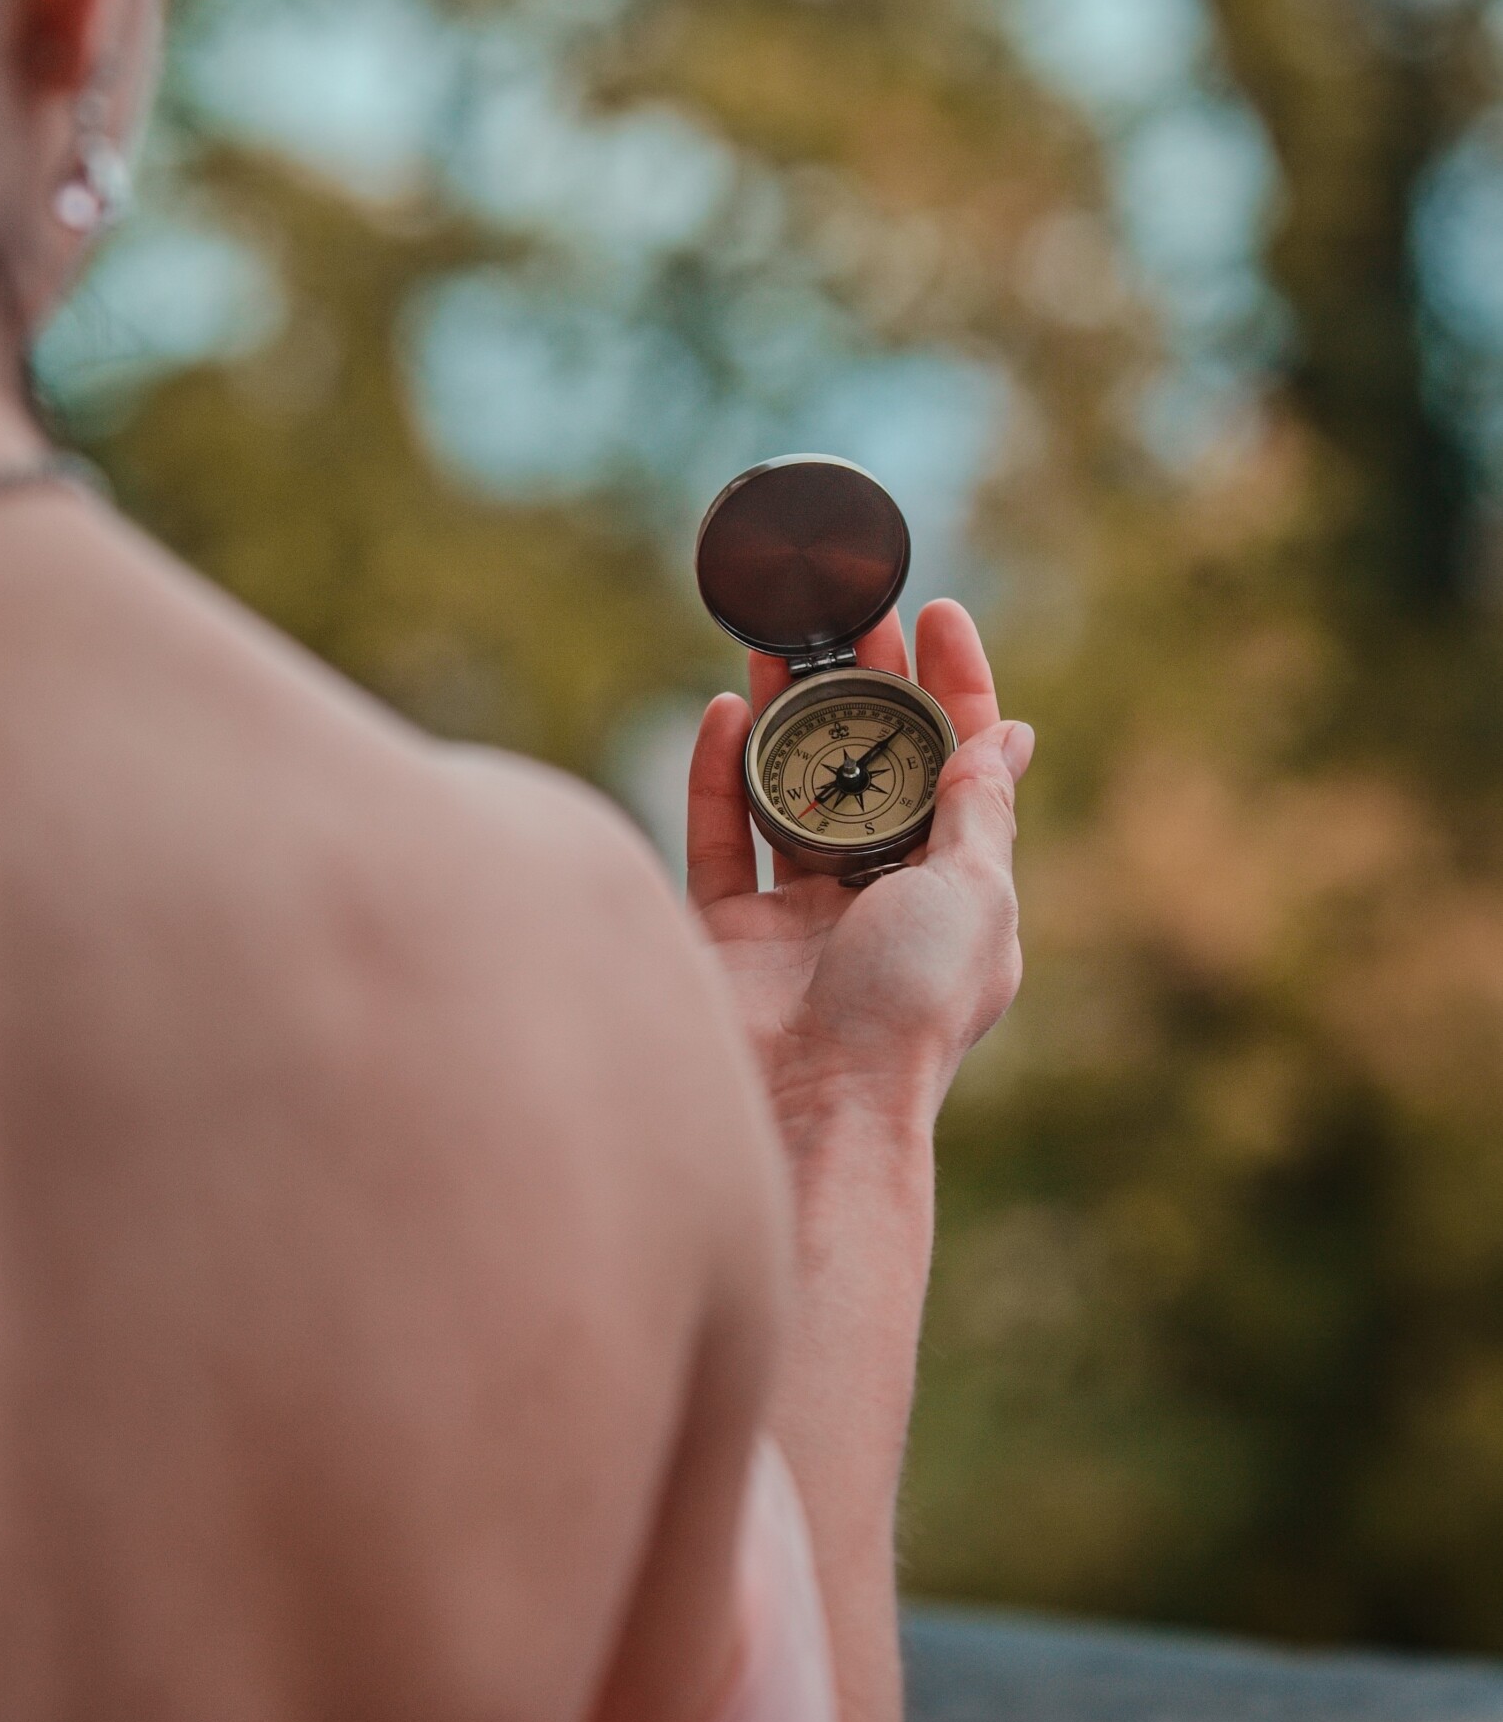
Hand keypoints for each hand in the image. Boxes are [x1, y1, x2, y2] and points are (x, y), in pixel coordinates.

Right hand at [687, 601, 1031, 1131]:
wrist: (809, 1112)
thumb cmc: (909, 1009)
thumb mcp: (975, 899)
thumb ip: (977, 814)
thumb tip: (1002, 737)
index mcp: (957, 894)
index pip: (962, 765)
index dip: (955, 684)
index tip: (936, 612)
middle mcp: (880, 901)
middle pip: (871, 768)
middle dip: (863, 685)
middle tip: (848, 609)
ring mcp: (800, 917)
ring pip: (791, 791)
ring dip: (787, 714)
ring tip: (778, 638)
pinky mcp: (729, 932)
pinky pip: (720, 836)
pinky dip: (719, 774)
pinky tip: (724, 713)